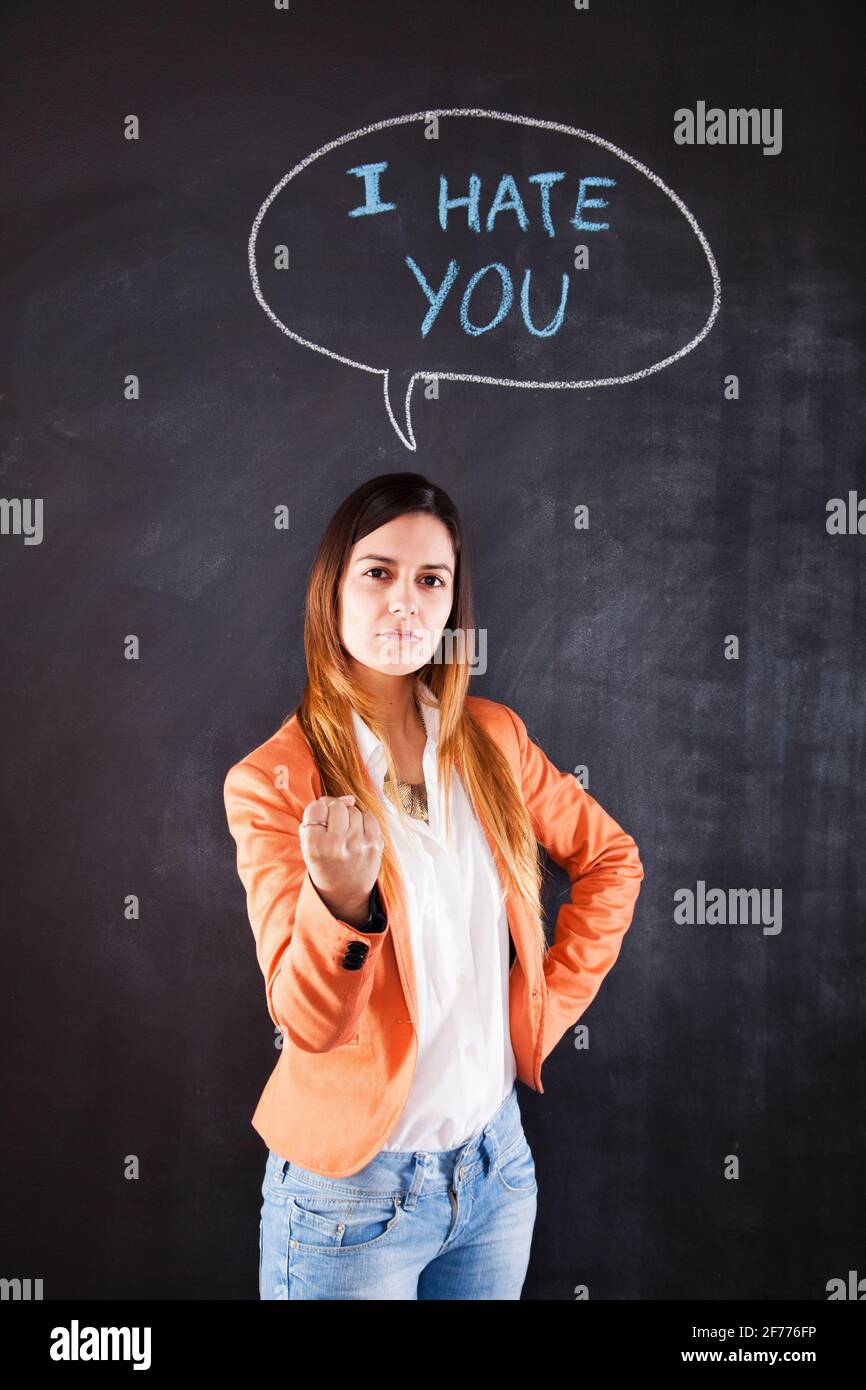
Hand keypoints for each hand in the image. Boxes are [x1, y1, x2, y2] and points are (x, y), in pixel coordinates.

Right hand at [299, 795, 384, 924]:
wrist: (345, 894)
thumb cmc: (324, 865)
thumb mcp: (308, 847)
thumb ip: (316, 819)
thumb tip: (348, 798)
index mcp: (315, 846)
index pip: (316, 808)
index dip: (318, 810)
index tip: (320, 821)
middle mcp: (337, 845)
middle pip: (336, 806)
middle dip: (334, 811)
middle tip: (333, 827)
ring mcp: (358, 844)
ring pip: (353, 810)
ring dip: (349, 817)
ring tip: (345, 834)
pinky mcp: (375, 844)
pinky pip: (369, 816)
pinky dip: (363, 821)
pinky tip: (358, 835)